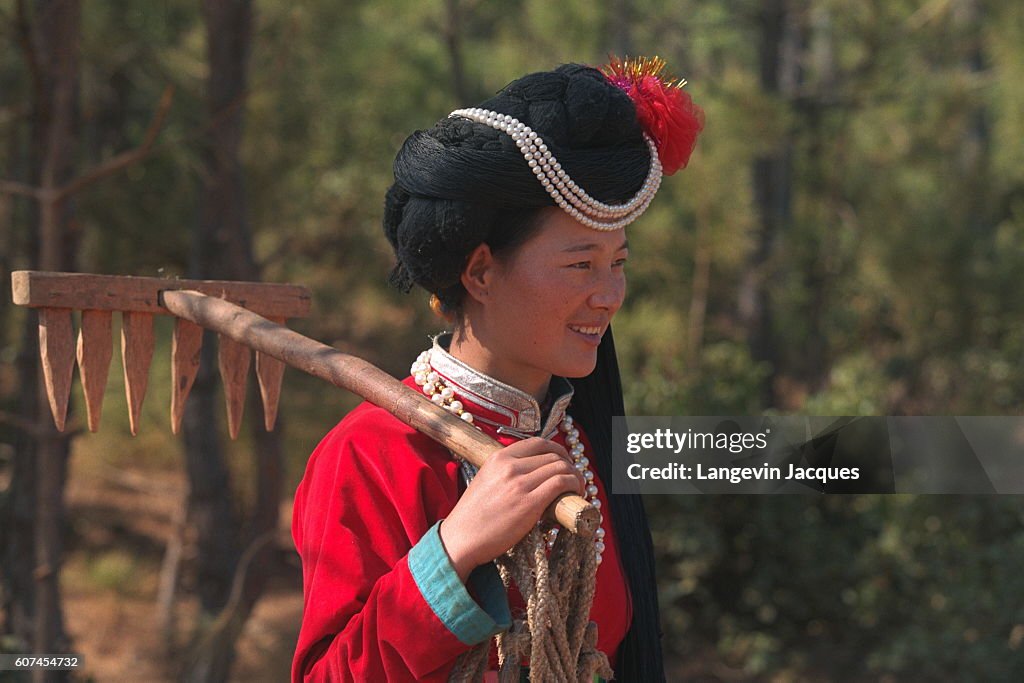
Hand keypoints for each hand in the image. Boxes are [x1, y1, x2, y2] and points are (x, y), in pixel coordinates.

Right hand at [438, 437, 584, 581]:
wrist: (461, 539)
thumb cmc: (474, 516)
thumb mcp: (486, 480)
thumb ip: (508, 471)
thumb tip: (536, 473)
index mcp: (498, 457)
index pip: (538, 442)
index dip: (558, 450)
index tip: (565, 463)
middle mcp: (510, 465)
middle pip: (554, 455)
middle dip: (570, 467)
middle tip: (574, 482)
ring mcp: (519, 483)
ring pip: (561, 468)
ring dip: (576, 478)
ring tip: (577, 492)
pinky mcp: (529, 503)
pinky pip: (561, 484)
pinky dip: (574, 487)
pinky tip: (575, 498)